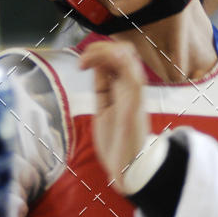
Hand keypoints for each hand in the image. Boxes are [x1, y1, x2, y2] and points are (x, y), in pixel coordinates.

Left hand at [79, 41, 148, 192]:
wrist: (127, 168)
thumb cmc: (117, 142)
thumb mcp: (104, 108)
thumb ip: (103, 87)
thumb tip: (96, 66)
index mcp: (123, 88)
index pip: (117, 57)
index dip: (99, 52)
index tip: (82, 64)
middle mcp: (131, 87)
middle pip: (123, 51)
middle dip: (100, 48)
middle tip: (83, 61)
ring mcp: (134, 93)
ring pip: (127, 56)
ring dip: (104, 51)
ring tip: (86, 61)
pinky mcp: (135, 103)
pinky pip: (133, 75)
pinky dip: (120, 61)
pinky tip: (104, 59)